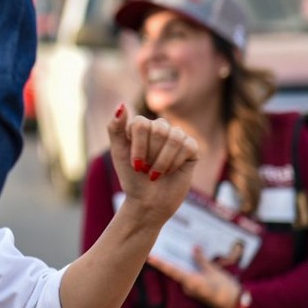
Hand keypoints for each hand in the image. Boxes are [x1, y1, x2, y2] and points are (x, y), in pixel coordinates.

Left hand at [106, 104, 198, 229]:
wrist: (148, 202)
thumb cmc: (131, 177)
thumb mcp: (118, 152)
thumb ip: (115, 128)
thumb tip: (121, 104)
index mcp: (141, 126)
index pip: (140, 123)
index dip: (138, 146)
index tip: (135, 164)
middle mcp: (160, 128)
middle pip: (158, 129)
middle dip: (150, 155)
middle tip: (146, 169)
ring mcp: (176, 137)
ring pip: (174, 137)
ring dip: (163, 161)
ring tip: (156, 174)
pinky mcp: (191, 149)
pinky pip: (187, 146)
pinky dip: (175, 163)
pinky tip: (170, 172)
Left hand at [148, 245, 243, 307]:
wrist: (235, 304)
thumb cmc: (225, 288)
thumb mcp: (214, 271)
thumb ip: (202, 260)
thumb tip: (194, 248)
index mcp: (191, 282)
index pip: (171, 270)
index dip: (159, 263)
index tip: (149, 257)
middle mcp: (188, 287)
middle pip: (174, 271)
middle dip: (168, 259)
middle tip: (161, 245)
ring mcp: (191, 290)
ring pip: (182, 273)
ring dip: (179, 263)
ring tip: (175, 248)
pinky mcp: (196, 291)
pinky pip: (188, 277)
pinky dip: (187, 268)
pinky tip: (189, 259)